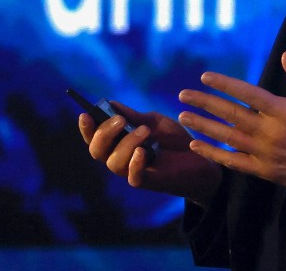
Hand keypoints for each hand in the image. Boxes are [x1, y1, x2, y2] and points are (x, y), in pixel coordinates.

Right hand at [78, 100, 222, 206]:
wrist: (200, 159)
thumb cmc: (173, 140)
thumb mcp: (154, 122)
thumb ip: (133, 116)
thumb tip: (110, 103)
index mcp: (118, 141)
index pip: (94, 136)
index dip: (86, 128)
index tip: (86, 114)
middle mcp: (120, 157)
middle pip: (97, 150)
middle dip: (104, 133)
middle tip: (121, 120)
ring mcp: (132, 170)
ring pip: (113, 162)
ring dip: (126, 144)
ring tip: (145, 131)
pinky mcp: (148, 182)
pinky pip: (133, 177)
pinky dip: (134, 164)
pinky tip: (143, 152)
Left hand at [177, 51, 285, 198]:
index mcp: (285, 111)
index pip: (247, 93)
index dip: (224, 84)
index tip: (205, 76)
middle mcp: (271, 133)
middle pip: (231, 114)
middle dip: (205, 103)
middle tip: (183, 94)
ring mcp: (267, 154)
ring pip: (228, 138)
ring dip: (204, 126)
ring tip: (183, 116)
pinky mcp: (267, 172)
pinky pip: (234, 163)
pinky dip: (214, 154)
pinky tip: (198, 146)